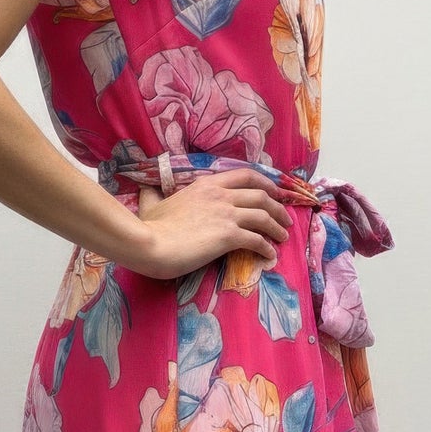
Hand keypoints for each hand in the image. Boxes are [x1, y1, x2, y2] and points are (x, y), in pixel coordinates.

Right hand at [127, 167, 293, 280]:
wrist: (150, 243)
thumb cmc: (150, 226)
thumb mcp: (151, 203)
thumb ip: (153, 194)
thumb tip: (145, 189)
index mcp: (206, 184)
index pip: (245, 175)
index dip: (265, 183)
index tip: (274, 192)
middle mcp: (221, 195)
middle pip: (261, 195)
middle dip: (278, 207)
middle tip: (285, 218)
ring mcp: (226, 214)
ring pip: (264, 216)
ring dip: (278, 227)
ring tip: (283, 237)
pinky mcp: (229, 236)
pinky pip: (257, 240)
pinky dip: (267, 248)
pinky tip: (270, 256)